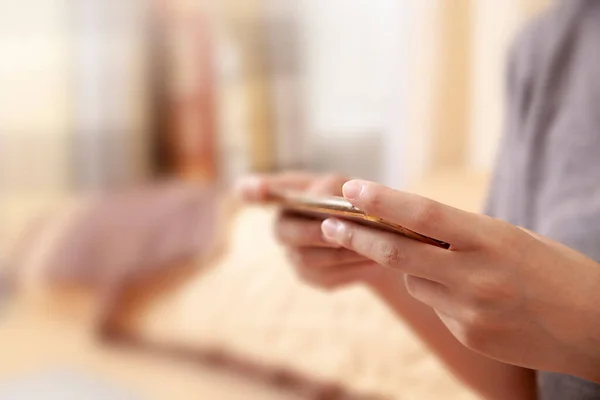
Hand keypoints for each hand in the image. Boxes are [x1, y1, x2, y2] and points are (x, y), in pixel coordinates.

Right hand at [236, 172, 389, 290]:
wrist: (381, 241)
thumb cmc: (359, 206)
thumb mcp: (351, 188)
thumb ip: (334, 188)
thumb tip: (323, 198)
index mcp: (289, 196)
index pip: (258, 191)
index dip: (254, 191)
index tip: (245, 187)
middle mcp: (283, 224)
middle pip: (284, 232)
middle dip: (312, 232)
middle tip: (338, 231)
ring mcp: (293, 253)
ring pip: (307, 259)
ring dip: (339, 252)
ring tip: (369, 246)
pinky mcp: (311, 276)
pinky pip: (326, 277)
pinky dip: (350, 269)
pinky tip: (370, 261)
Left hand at [319, 179, 599, 381]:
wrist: (593, 326)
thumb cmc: (552, 270)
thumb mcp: (509, 238)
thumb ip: (458, 235)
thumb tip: (407, 229)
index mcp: (490, 239)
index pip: (423, 214)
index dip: (382, 200)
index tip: (350, 188)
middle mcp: (475, 275)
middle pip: (398, 251)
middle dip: (357, 236)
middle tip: (328, 224)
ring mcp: (469, 310)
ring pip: (414, 280)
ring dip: (411, 267)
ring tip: (443, 262)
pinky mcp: (468, 335)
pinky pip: (435, 306)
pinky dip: (437, 293)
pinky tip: (469, 295)